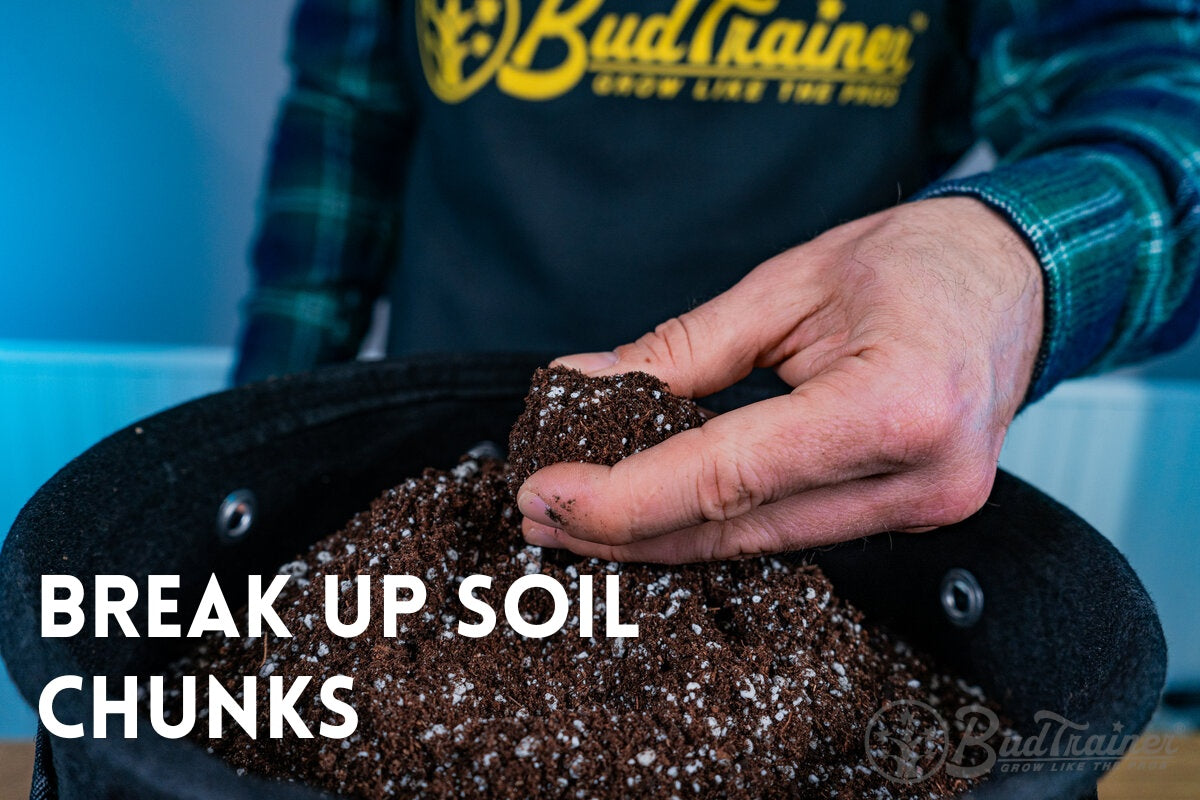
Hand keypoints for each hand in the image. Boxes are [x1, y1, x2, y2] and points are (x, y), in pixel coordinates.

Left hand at [516, 197, 1043, 562]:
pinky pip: (796, 534)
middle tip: (543, 515)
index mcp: (892, 406)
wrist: (1015, 277)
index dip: (622, 498)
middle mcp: (917, 480)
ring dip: (666, 536)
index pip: (726, 478)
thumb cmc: (919, 260)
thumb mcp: (786, 285)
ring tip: (584, 514)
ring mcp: (924, 511)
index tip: (546, 495)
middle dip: (626, 530)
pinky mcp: (913, 518)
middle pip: (736, 531)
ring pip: (761, 545)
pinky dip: (722, 527)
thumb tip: (582, 384)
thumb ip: (681, 350)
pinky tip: (664, 512)